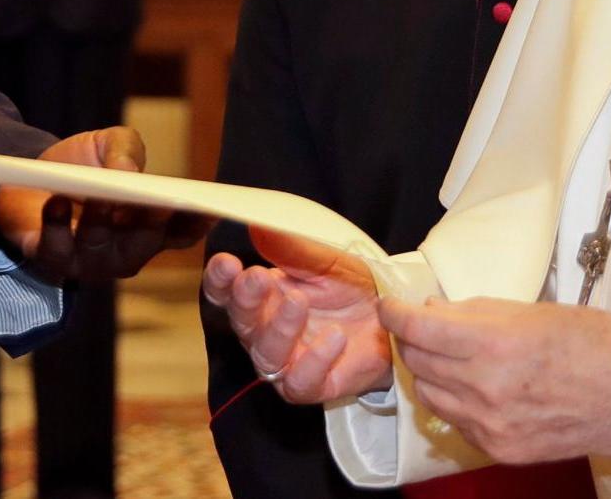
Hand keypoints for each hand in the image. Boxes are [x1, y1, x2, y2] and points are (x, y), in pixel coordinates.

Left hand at [0, 127, 206, 281]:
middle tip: (157, 202)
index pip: (181, 231)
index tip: (211, 208)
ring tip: (98, 198)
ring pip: (101, 248)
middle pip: (146, 242)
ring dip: (101, 222)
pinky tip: (54, 203)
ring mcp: (89, 260)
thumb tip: (131, 172)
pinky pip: (56, 252)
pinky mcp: (51, 260)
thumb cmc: (80, 166)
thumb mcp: (109, 144)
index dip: (198, 223)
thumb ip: (126, 150)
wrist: (30, 176)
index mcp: (149, 225)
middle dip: (152, 223)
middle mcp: (125, 249)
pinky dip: (55, 228)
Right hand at [202, 228, 390, 402]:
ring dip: (279, 328)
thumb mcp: (325, 261)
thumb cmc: (350, 287)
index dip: (220, 280)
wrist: (390, 319)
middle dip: (246, 300)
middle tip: (258, 278)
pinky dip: (315, 360)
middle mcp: (265, 332)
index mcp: (262, 297)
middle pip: (241, 322)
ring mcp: (286, 362)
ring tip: (300, 301)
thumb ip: (292, 249)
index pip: (227, 292)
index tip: (227, 263)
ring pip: (266, 356)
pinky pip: (300, 382)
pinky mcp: (312, 386)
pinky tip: (335, 337)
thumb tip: (257, 225)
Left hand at [381, 297, 610, 462]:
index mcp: (491, 344)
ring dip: (427, 372)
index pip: (418, 329)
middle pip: (418, 362)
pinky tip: (470, 387)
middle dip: (410, 340)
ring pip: (430, 395)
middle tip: (417, 326)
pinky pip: (456, 422)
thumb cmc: (589, 343)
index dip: (394, 314)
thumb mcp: (528, 310)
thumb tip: (431, 310)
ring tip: (442, 356)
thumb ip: (472, 312)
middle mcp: (483, 388)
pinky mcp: (500, 449)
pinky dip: (453, 401)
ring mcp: (490, 424)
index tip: (388, 307)